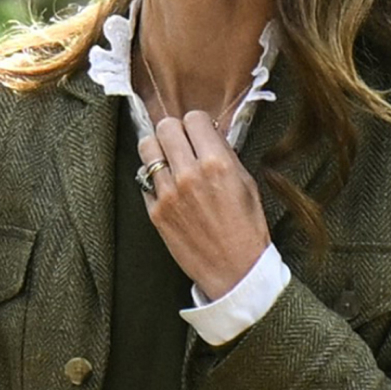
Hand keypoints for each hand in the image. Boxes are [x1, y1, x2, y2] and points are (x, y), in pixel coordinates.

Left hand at [138, 111, 270, 299]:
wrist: (235, 271)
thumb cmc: (246, 229)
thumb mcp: (247, 185)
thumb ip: (226, 155)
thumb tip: (209, 133)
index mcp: (218, 164)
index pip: (194, 118)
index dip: (197, 124)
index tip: (200, 132)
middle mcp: (189, 174)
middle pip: (165, 126)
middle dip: (175, 131)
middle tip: (182, 143)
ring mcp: (168, 192)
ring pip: (147, 147)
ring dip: (158, 149)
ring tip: (169, 159)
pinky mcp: (154, 210)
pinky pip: (143, 178)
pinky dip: (153, 177)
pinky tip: (167, 185)